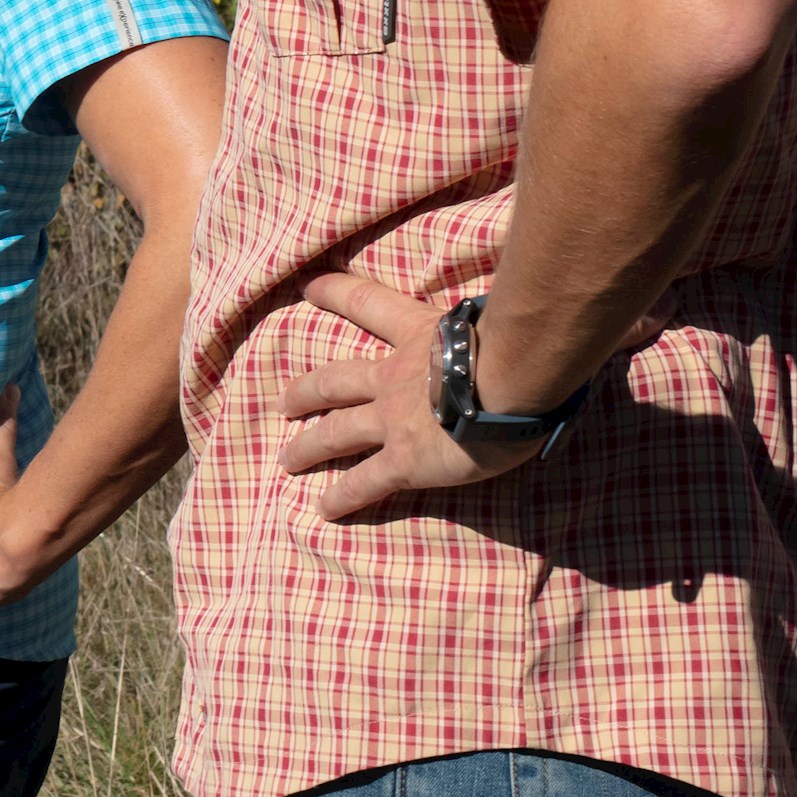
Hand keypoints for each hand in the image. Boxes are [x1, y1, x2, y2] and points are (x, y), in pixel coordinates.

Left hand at [277, 269, 538, 519]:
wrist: (509, 378)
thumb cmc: (514, 345)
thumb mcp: (489, 321)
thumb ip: (482, 326)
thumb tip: (506, 322)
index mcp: (418, 335)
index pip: (368, 303)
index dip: (336, 293)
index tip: (308, 288)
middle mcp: (394, 376)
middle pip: (335, 381)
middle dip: (305, 392)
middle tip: (283, 404)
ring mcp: (393, 420)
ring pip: (336, 432)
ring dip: (308, 447)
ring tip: (286, 460)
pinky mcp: (404, 461)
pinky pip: (366, 482)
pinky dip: (343, 496)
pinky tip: (325, 509)